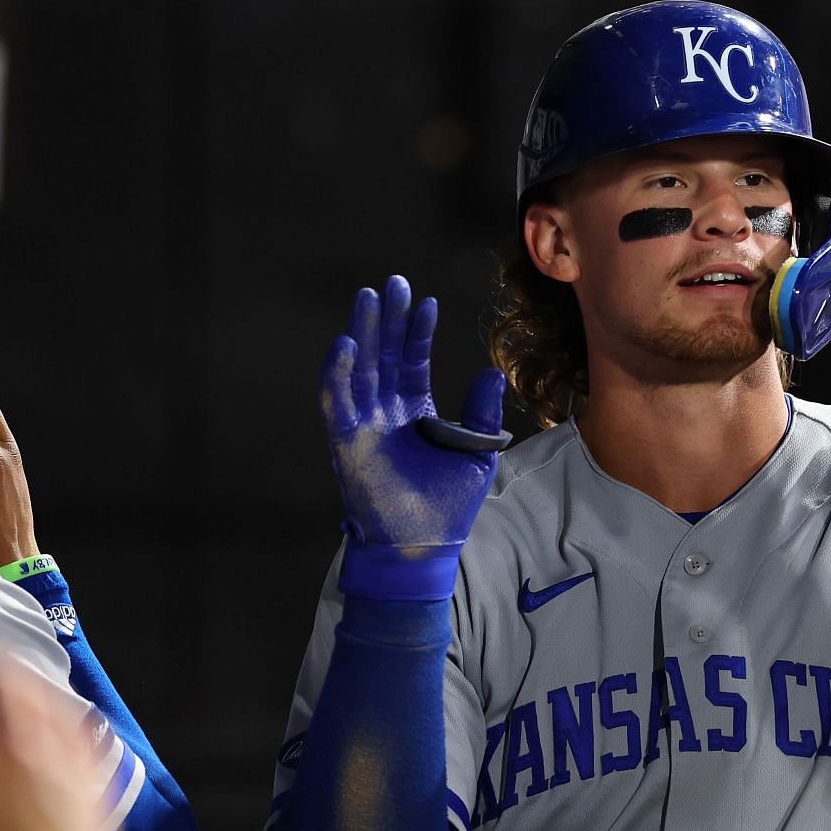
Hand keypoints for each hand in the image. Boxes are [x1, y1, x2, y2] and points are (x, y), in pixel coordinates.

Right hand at [322, 275, 504, 549]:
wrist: (424, 546)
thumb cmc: (449, 505)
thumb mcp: (478, 452)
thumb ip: (482, 411)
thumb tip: (493, 371)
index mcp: (415, 412)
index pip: (413, 361)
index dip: (418, 332)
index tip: (427, 302)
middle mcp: (386, 413)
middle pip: (383, 355)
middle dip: (388, 319)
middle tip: (392, 283)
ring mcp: (365, 425)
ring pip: (360, 369)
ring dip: (363, 333)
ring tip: (368, 298)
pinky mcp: (347, 442)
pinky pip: (337, 402)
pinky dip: (338, 373)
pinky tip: (347, 344)